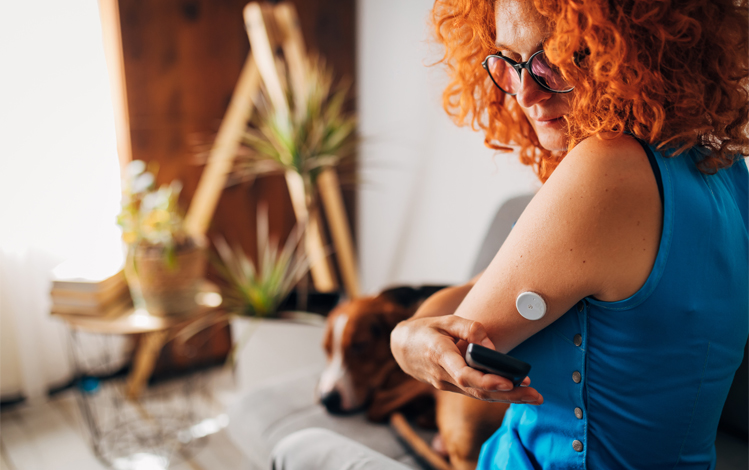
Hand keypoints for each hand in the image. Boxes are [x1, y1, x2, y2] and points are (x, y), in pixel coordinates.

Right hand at [390, 315, 542, 403]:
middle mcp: (443, 375)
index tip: (509, 382)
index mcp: (440, 355)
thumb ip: (469, 329)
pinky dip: (496, 394)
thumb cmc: (426, 330)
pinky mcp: (452, 387)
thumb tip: (492, 346)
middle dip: (509, 395)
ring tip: (533, 397)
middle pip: (478, 391)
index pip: (465, 375)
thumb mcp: (445, 320)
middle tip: (535, 396)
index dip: (488, 380)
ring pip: (479, 395)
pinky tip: (516, 394)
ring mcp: (446, 385)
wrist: (402, 348)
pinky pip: (475, 393)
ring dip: (507, 398)